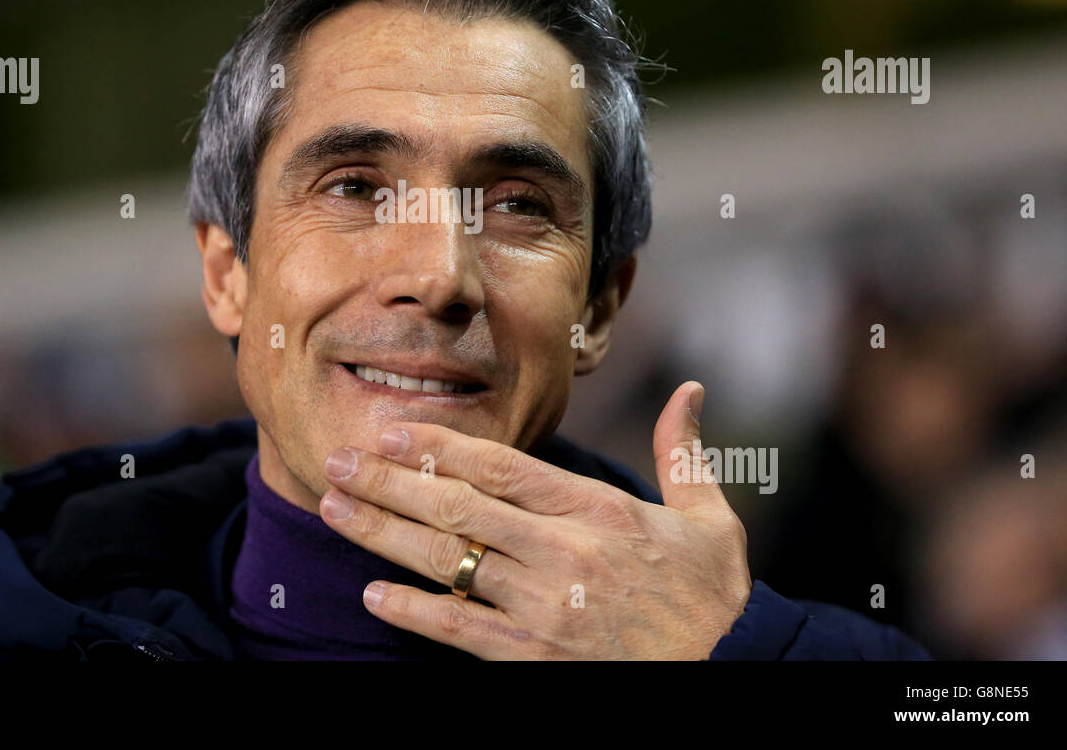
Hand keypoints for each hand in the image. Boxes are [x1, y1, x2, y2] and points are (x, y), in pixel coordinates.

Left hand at [318, 381, 753, 658]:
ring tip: (333, 508)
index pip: (499, 465)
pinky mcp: (534, 658)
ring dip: (382, 533)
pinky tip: (372, 594)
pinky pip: (460, 631)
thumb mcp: (711, 520)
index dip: (437, 443)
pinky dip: (412, 611)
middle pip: (457, 507)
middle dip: (388, 480)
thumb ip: (684, 454)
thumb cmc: (713, 598)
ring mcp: (544, 607)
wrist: (733, 676)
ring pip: (448, 562)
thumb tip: (691, 391)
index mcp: (596, 510)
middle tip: (336, 459)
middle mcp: (562, 553)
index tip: (390, 427)